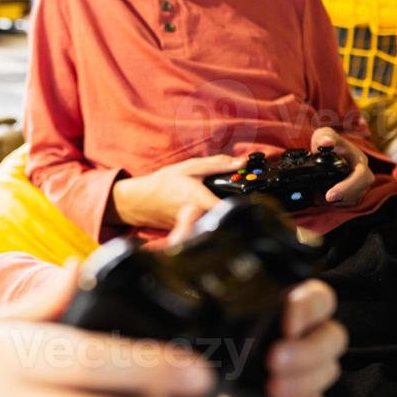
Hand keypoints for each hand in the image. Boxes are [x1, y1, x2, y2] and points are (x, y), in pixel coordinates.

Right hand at [109, 154, 242, 230]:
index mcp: (198, 197)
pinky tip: (218, 215)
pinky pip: (210, 228)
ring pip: (219, 225)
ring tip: (236, 209)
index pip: (226, 207)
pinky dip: (217, 221)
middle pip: (226, 218)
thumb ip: (217, 164)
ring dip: (229, 217)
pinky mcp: (192, 233)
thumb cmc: (164, 183)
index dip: (242, 205)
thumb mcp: (190, 167)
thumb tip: (240, 162)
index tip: (255, 200)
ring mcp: (194, 227)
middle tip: (253, 202)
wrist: (142, 201)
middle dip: (239, 210)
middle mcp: (197, 215)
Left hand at [168, 203, 345, 396]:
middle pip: (333, 335)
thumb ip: (193, 246)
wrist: (182, 363)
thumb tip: (193, 212)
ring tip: (273, 386)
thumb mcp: (190, 280)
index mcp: (284, 298)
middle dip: (311, 349)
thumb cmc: (198, 315)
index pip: (317, 296)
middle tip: (275, 359)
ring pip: (330, 368)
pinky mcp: (292, 395)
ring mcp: (300, 364)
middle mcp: (299, 331)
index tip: (287, 316)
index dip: (310, 305)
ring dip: (307, 378)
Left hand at [313, 127, 372, 206]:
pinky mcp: (353, 194)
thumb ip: (324, 136)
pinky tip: (326, 200)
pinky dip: (338, 204)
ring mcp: (359, 185)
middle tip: (327, 199)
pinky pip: (349, 203)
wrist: (325, 152)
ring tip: (323, 198)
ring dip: (340, 202)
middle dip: (344, 197)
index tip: (330, 195)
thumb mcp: (324, 135)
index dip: (348, 186)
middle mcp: (363, 174)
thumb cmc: (327, 142)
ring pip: (355, 199)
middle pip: (361, 191)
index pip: (361, 175)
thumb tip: (325, 142)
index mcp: (359, 160)